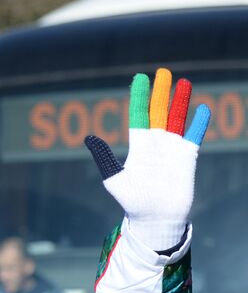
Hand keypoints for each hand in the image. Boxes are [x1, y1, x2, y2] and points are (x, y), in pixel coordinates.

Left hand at [84, 68, 210, 250]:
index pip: (139, 115)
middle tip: (162, 72)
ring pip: (177, 119)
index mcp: (138, 146)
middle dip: (160, 92)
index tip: (140, 78)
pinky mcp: (188, 158)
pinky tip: (203, 109)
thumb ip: (105, 157)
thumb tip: (89, 137)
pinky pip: (195, 136)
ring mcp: (173, 149)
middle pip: (159, 112)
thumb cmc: (133, 202)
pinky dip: (200, 123)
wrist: (155, 219)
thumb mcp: (114, 178)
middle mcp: (156, 144)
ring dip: (180, 101)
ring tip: (184, 82)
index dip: (139, 97)